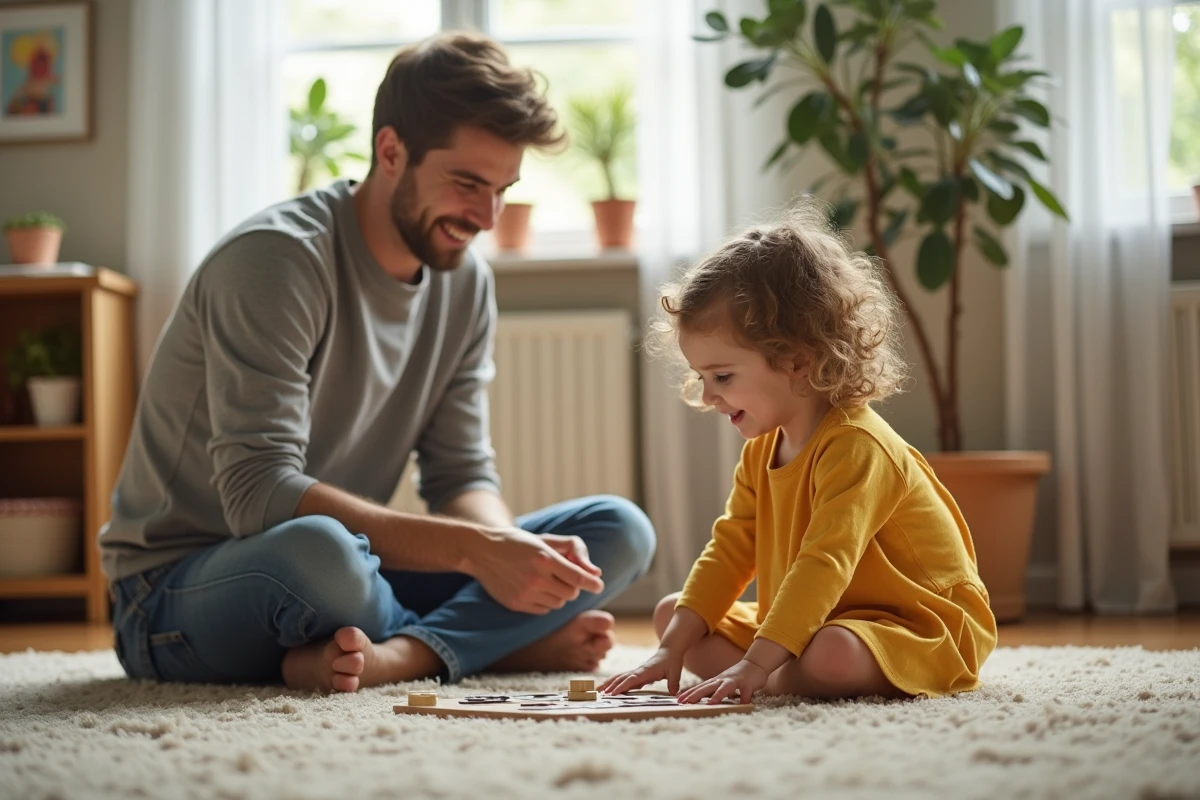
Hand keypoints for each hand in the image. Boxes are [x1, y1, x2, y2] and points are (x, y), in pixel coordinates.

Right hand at [469, 528, 604, 613]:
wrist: (483, 551)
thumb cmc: (519, 542)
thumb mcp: (546, 540)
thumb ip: (574, 550)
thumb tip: (596, 573)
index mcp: (545, 558)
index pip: (578, 578)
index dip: (592, 584)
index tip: (598, 586)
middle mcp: (536, 578)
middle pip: (571, 594)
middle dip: (573, 587)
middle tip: (565, 578)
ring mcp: (525, 593)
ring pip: (558, 604)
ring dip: (559, 595)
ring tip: (548, 582)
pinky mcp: (516, 604)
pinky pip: (543, 610)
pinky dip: (546, 602)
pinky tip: (537, 590)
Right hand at [598, 647, 684, 695]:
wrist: (669, 651)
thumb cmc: (672, 661)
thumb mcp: (675, 671)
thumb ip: (674, 682)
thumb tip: (674, 693)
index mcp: (646, 671)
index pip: (631, 679)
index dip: (622, 686)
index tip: (612, 693)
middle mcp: (638, 671)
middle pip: (621, 678)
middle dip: (610, 686)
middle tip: (599, 694)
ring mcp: (637, 672)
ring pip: (620, 677)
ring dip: (609, 683)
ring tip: (598, 690)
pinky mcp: (637, 674)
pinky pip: (624, 679)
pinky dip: (615, 683)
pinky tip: (609, 689)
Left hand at [677, 659, 766, 704]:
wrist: (755, 664)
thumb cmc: (737, 677)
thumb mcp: (723, 684)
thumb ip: (714, 691)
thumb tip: (702, 702)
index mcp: (716, 681)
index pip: (700, 687)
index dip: (689, 693)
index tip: (678, 700)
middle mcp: (723, 680)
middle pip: (707, 687)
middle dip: (695, 695)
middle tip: (684, 702)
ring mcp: (735, 681)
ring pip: (725, 688)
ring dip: (718, 695)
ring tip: (710, 704)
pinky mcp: (748, 684)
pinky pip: (746, 692)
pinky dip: (744, 698)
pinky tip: (743, 705)